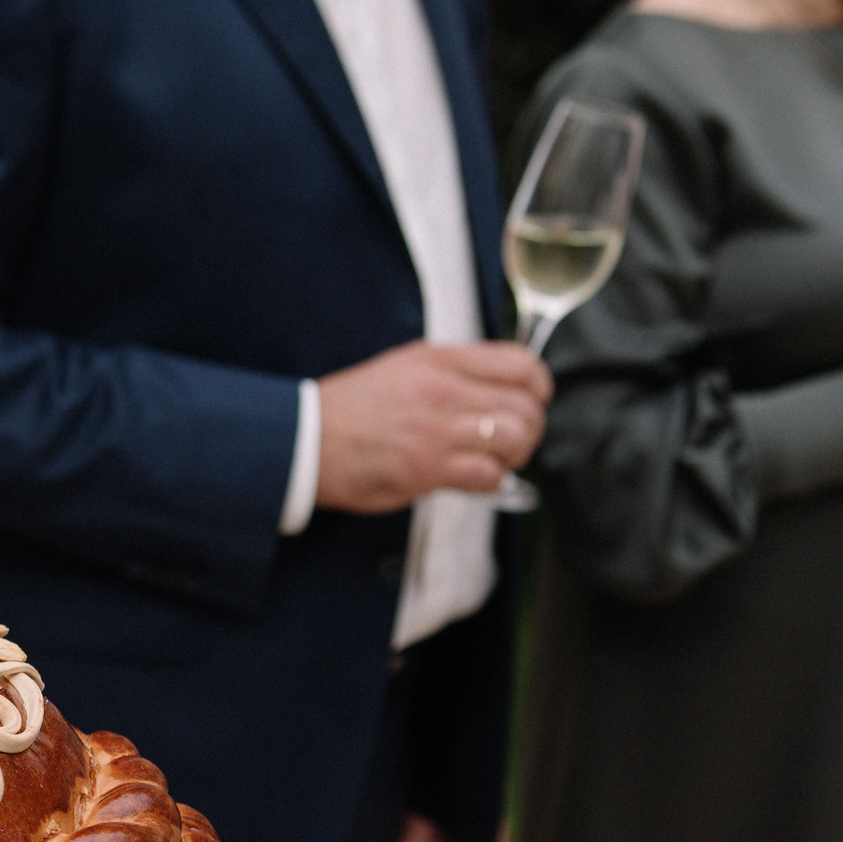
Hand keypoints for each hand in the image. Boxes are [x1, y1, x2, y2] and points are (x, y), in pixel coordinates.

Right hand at [316, 341, 552, 515]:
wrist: (304, 440)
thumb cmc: (349, 409)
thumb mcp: (402, 367)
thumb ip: (450, 373)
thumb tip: (493, 392)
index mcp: (440, 360)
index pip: (521, 363)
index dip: (538, 387)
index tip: (532, 401)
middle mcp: (443, 389)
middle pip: (525, 407)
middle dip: (529, 429)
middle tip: (512, 442)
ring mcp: (436, 430)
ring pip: (515, 439)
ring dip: (514, 457)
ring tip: (497, 462)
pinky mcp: (426, 468)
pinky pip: (487, 475)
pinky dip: (491, 482)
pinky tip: (475, 480)